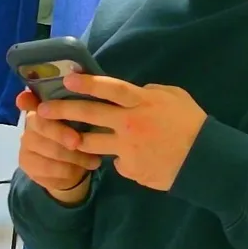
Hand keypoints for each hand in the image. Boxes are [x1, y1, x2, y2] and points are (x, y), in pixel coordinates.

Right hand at [16, 90, 100, 203]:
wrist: (74, 170)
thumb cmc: (83, 135)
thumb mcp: (88, 119)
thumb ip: (83, 103)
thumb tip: (82, 79)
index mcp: (44, 105)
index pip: (30, 99)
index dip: (27, 100)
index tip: (27, 100)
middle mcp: (30, 122)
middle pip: (39, 124)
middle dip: (60, 133)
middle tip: (77, 141)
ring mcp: (25, 144)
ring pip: (47, 149)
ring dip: (72, 156)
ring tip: (93, 159)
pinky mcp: (26, 164)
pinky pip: (47, 168)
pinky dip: (69, 170)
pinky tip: (84, 168)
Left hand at [37, 74, 206, 191]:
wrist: (204, 160)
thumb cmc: (191, 123)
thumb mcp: (173, 96)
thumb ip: (149, 92)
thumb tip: (133, 94)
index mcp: (141, 102)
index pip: (108, 89)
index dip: (86, 83)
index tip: (66, 79)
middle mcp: (129, 124)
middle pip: (89, 116)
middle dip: (62, 111)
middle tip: (43, 110)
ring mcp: (127, 149)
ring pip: (91, 144)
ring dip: (76, 140)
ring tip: (66, 138)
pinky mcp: (129, 169)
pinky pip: (116, 162)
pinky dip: (119, 158)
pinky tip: (131, 158)